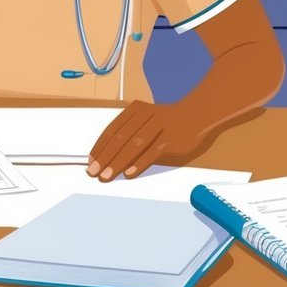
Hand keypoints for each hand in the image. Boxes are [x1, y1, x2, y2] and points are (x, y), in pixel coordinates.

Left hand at [86, 101, 208, 181]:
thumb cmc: (166, 121)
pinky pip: (152, 152)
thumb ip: (128, 133)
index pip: (112, 130)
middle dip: (104, 157)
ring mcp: (158, 126)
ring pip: (134, 146)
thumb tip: (107, 155)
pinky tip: (129, 173)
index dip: (99, 147)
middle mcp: (144, 116)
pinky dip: (139, 163)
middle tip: (94, 172)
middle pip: (120, 139)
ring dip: (117, 162)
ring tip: (107, 175)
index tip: (91, 161)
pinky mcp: (170, 138)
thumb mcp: (145, 120)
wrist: (195, 115)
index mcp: (134, 110)